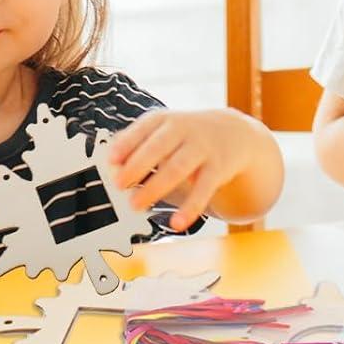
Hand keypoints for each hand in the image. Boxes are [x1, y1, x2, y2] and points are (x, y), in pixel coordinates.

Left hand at [107, 111, 242, 231]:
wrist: (233, 134)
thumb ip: (136, 146)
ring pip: (178, 167)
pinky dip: (190, 207)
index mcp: (165, 120)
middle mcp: (184, 130)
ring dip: (155, 187)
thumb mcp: (162, 132)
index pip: (143, 129)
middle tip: (118, 185)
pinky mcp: (218, 169)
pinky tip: (177, 223)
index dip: (126, 144)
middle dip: (137, 166)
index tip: (110, 160)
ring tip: (135, 206)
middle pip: (159, 147)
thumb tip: (109, 166)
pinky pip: (203, 189)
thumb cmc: (184, 138)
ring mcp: (202, 148)